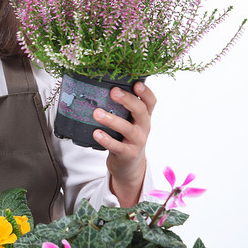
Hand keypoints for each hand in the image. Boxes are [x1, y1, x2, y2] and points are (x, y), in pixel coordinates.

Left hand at [91, 81, 155, 206]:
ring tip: (97, 113)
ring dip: (112, 120)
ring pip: (128, 129)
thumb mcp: (128, 121)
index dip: (146, 92)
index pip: (151, 102)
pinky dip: (106, 139)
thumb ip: (121, 107)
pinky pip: (117, 146)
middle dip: (128, 100)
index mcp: (144, 116)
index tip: (136, 83)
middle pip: (141, 111)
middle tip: (113, 91)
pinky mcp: (128, 154)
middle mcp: (144, 127)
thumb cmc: (124, 136)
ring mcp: (137, 141)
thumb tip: (101, 85)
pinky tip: (96, 133)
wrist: (128, 164)